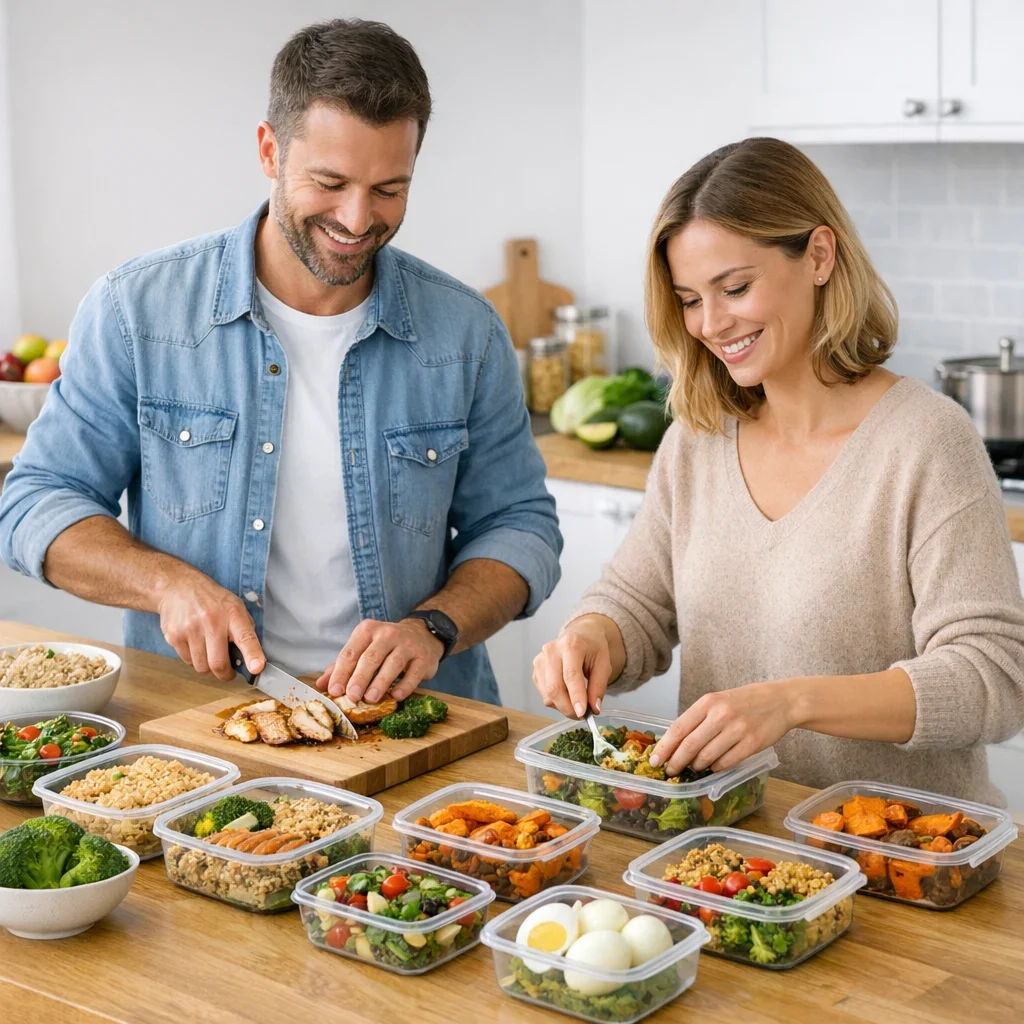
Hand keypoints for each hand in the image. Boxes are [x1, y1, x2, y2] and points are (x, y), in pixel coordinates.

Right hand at [156, 572, 264, 681]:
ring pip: (201, 667)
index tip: (257, 668)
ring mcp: (190, 629)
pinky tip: (195, 643)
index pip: (245, 637)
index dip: (252, 655)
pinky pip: (187, 661)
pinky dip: (194, 659)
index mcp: (232, 614)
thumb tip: (251, 659)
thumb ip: (244, 630)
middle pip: (218, 664)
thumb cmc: (212, 600)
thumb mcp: (235, 606)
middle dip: (225, 674)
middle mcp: (211, 621)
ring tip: (208, 650)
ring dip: (207, 665)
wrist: (178, 587)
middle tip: (227, 671)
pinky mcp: (174, 636)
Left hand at [314, 618, 442, 703]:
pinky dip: (404, 686)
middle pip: (371, 657)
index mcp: (367, 631)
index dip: (341, 672)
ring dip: (381, 682)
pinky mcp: (423, 658)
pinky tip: (395, 696)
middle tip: (352, 696)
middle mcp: (388, 634)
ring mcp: (407, 645)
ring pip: (393, 664)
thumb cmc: (385, 646)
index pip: (351, 652)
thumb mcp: (363, 648)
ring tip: (370, 698)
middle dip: (360, 678)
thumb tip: (321, 685)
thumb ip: (342, 665)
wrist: (421, 635)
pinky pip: (413, 673)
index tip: (334, 691)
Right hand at [532, 617, 614, 718]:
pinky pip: (544, 694)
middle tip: (581, 715)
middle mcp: (551, 650)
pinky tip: (566, 693)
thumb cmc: (593, 648)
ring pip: (547, 694)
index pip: (571, 675)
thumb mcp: (604, 664)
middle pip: (554, 687)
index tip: (582, 713)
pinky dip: (556, 701)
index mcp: (571, 644)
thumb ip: (599, 687)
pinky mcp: (536, 669)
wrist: (580, 634)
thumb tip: (594, 708)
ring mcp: (541, 659)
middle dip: (568, 707)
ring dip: (563, 706)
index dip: (576, 697)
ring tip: (576, 702)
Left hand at [650, 681, 797, 774]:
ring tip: (695, 767)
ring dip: (697, 766)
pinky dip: (716, 767)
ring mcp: (737, 730)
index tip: (654, 760)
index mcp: (708, 702)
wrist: (781, 701)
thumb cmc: (744, 702)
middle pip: (689, 745)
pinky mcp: (752, 744)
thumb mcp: (718, 702)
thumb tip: (674, 743)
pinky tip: (715, 765)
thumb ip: (698, 719)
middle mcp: (721, 715)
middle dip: (676, 762)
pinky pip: (726, 763)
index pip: (678, 728)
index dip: (664, 747)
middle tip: (669, 771)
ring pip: (707, 757)